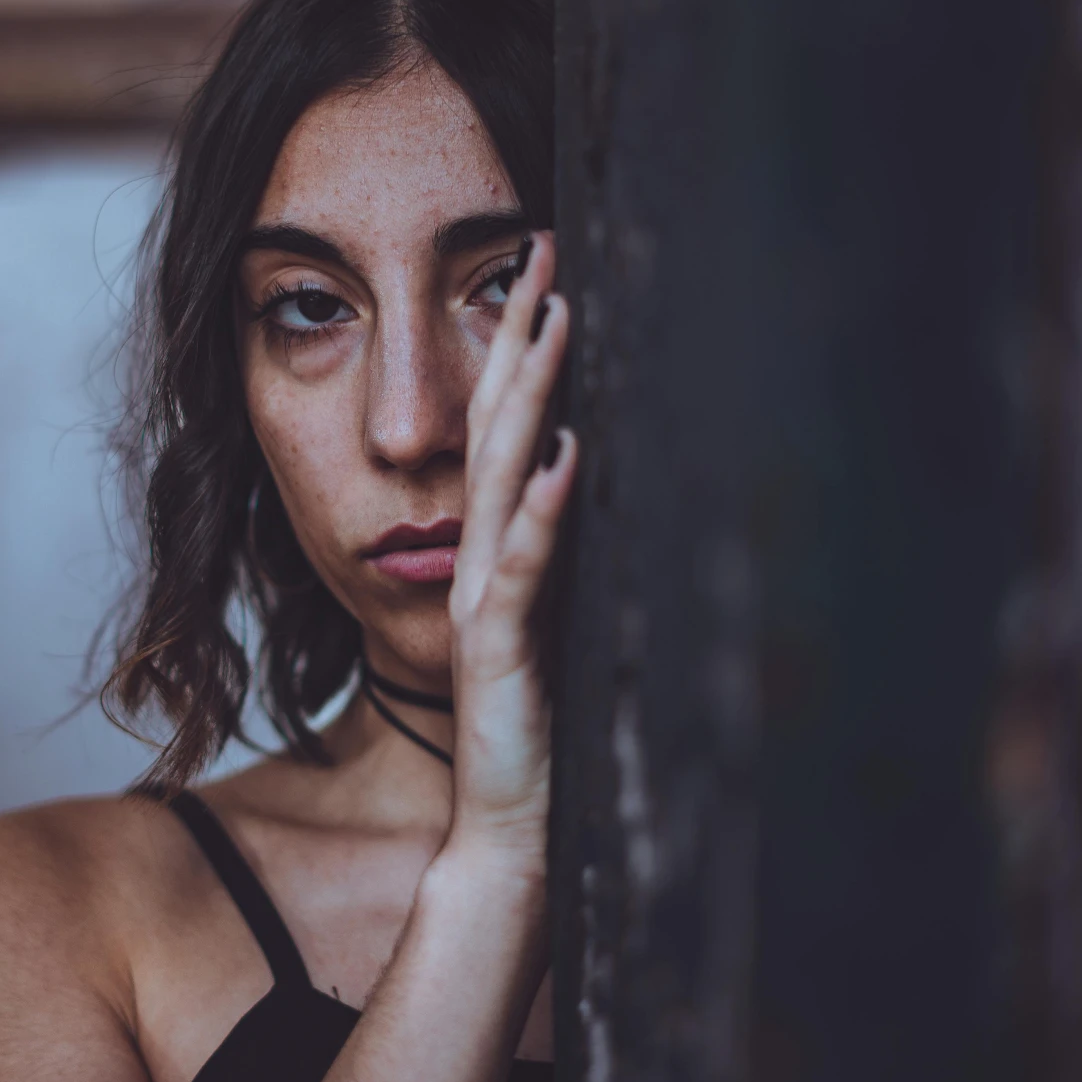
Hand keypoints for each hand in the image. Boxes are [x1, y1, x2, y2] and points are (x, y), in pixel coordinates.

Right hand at [444, 232, 575, 877]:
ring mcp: (484, 600)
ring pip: (504, 476)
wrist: (508, 829)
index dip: (523, 348)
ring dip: (531, 394)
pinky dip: (546, 511)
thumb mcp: (561, 623)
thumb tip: (601, 482)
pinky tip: (569, 458)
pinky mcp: (499, 648)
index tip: (547, 273)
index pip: (508, 427)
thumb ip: (565, 560)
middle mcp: (479, 560)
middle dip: (522, 336)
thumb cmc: (540, 728)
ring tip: (556, 320)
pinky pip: (523, 569)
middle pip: (498, 425)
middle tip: (544, 252)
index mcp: (497, 549)